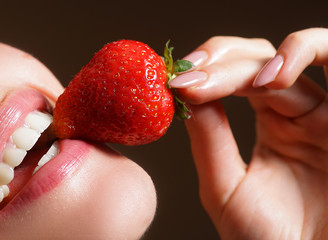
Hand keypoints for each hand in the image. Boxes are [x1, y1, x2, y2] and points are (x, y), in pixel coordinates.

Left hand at [170, 28, 327, 238]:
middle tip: (190, 73)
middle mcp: (298, 111)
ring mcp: (325, 113)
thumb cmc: (268, 238)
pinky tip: (271, 79)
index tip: (175, 81)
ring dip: (258, 58)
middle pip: (261, 58)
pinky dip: (305, 56)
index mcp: (272, 123)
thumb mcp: (225, 187)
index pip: (238, 76)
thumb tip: (185, 95)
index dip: (206, 70)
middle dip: (221, 60)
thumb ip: (208, 140)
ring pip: (297, 54)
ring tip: (219, 78)